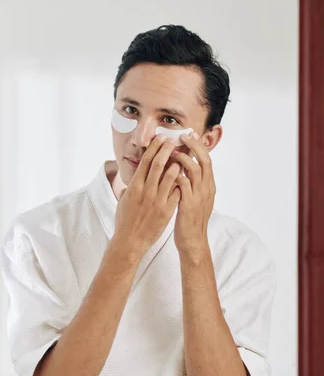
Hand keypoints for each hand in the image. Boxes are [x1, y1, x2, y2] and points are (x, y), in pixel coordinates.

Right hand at [112, 135, 180, 261]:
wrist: (130, 240)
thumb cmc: (124, 221)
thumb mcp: (123, 202)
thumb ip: (126, 191)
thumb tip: (127, 184)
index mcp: (134, 186)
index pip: (145, 161)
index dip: (154, 148)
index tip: (160, 139)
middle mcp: (145, 190)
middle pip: (158, 164)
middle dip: (166, 150)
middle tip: (173, 140)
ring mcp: (157, 200)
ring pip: (170, 176)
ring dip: (178, 163)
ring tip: (184, 155)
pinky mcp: (166, 210)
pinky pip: (177, 192)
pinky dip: (182, 182)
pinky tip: (187, 176)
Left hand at [171, 132, 215, 256]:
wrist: (192, 240)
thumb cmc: (189, 219)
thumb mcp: (194, 198)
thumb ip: (191, 183)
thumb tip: (183, 168)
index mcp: (208, 186)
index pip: (206, 159)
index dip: (199, 146)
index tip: (190, 134)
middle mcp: (206, 188)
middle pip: (204, 160)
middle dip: (194, 146)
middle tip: (183, 136)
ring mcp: (199, 196)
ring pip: (194, 169)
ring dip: (183, 157)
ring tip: (172, 150)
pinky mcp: (189, 204)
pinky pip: (183, 184)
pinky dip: (175, 174)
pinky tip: (166, 169)